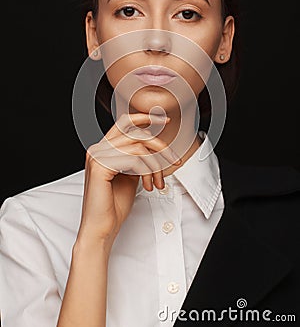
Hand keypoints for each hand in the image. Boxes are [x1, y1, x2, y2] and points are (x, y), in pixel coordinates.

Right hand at [75, 113, 180, 249]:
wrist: (101, 229)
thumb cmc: (114, 206)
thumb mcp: (130, 175)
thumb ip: (136, 159)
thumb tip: (152, 148)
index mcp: (102, 149)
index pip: (124, 122)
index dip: (145, 117)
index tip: (165, 121)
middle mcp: (97, 149)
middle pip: (136, 133)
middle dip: (159, 146)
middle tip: (174, 161)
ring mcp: (97, 156)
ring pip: (138, 147)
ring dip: (155, 165)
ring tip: (157, 183)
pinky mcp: (100, 166)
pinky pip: (134, 159)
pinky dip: (147, 172)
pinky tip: (148, 186)